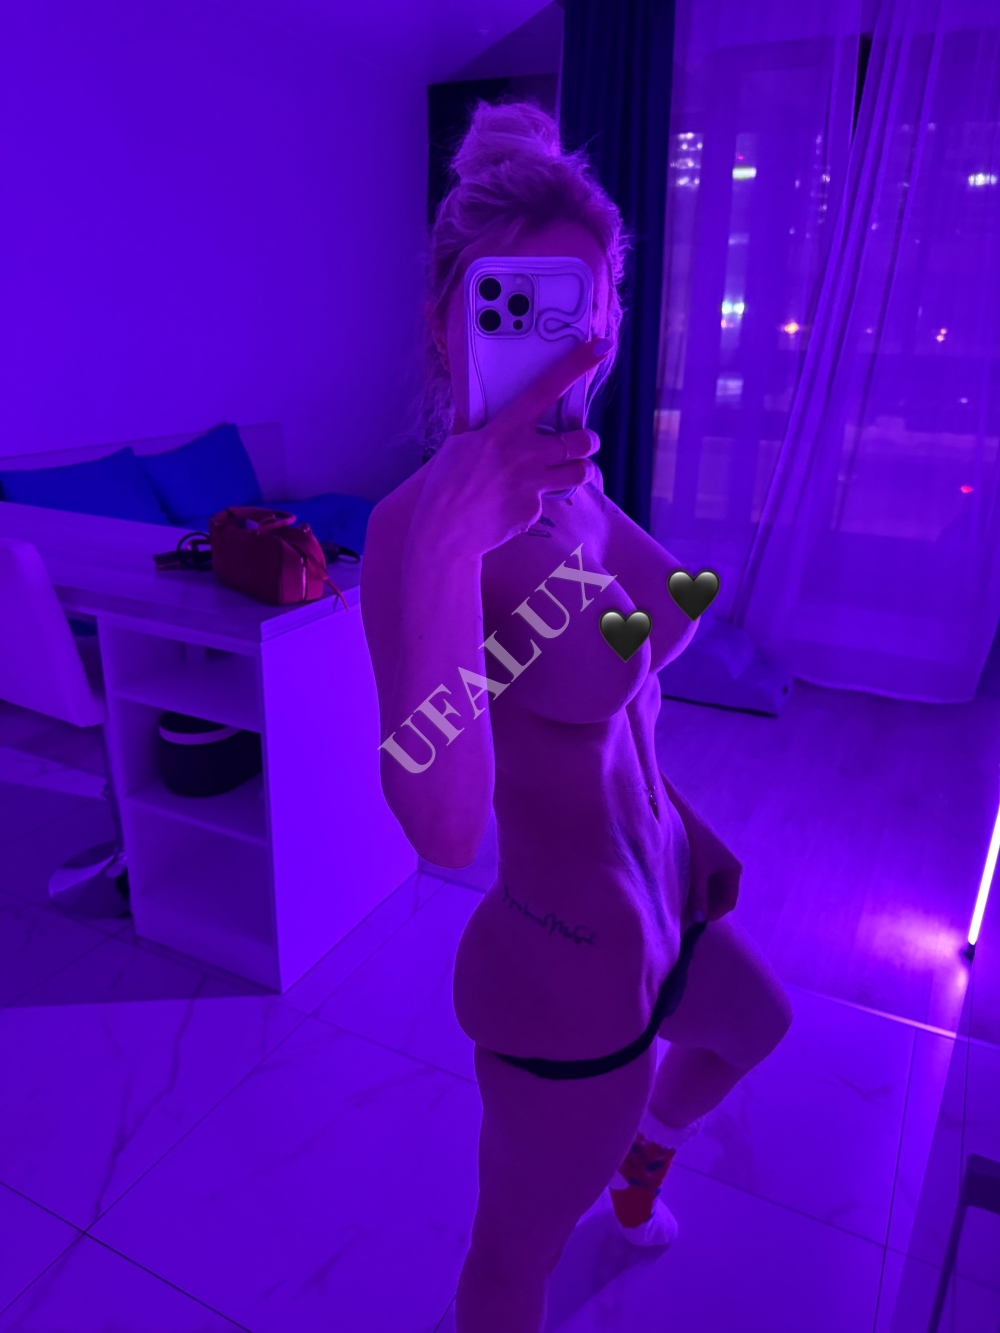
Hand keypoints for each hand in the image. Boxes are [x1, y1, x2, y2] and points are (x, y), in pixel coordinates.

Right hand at [410, 337, 611, 559]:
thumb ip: (476, 427)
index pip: (546, 389)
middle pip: (582, 440)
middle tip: (580, 443)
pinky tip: (515, 504)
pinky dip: (538, 501)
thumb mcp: (457, 445)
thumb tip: (476, 409)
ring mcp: (532, 484)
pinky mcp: (534, 510)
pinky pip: (549, 501)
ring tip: (567, 471)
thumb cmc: (445, 485)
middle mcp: (524, 454)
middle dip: (588, 440)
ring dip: (580, 469)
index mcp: (504, 430)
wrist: (444, 532)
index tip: (600, 346)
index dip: (576, 365)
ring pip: (581, 471)